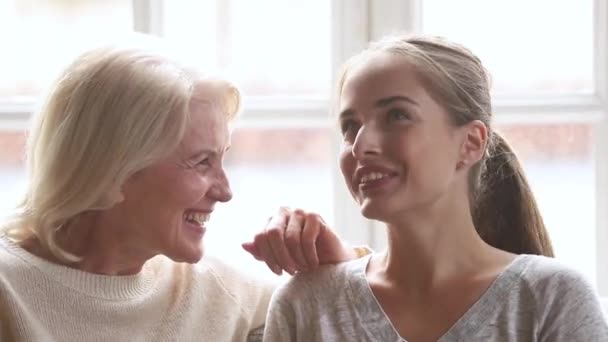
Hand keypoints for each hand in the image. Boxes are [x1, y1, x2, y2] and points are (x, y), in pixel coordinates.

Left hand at [242, 207, 356, 275]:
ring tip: (304, 267)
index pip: (260, 236)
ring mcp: (300, 212)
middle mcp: (283, 212)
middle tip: (290, 271)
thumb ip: (261, 252)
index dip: (267, 257)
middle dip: (281, 257)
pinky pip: (306, 239)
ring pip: (290, 238)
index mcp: (271, 221)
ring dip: (297, 258)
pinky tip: (313, 263)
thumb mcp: (277, 258)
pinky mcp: (315, 216)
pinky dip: (309, 256)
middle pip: (272, 233)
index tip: (277, 272)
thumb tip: (244, 245)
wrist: (329, 260)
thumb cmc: (301, 258)